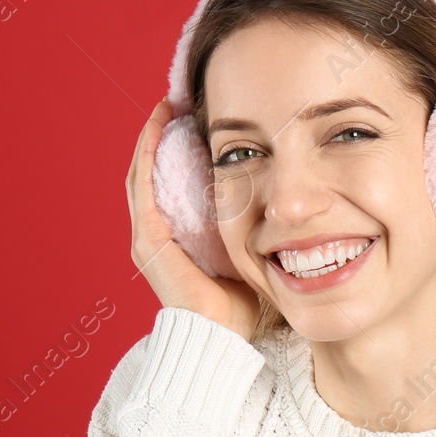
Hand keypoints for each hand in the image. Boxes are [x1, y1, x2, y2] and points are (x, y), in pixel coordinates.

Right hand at [125, 98, 260, 341]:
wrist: (222, 338)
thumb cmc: (241, 307)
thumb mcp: (251, 254)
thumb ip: (257, 228)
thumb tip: (292, 202)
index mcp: (179, 236)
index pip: (173, 180)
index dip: (180, 147)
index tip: (197, 115)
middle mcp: (157, 233)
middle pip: (153, 170)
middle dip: (165, 133)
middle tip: (179, 98)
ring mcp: (148, 235)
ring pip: (143, 171)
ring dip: (153, 135)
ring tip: (167, 102)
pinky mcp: (147, 240)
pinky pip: (143, 185)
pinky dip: (148, 152)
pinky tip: (159, 124)